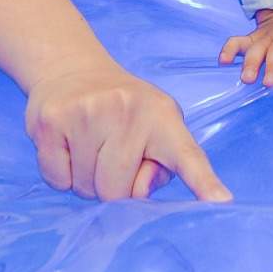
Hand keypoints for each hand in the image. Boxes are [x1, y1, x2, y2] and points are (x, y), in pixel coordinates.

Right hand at [24, 60, 232, 202]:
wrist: (71, 69)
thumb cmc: (123, 112)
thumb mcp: (155, 129)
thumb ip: (161, 166)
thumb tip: (140, 189)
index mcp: (163, 117)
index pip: (186, 155)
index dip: (203, 182)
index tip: (221, 202)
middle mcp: (127, 110)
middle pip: (117, 192)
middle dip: (111, 188)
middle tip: (108, 156)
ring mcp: (86, 112)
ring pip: (85, 188)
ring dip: (84, 180)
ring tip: (87, 146)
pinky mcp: (51, 120)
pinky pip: (57, 179)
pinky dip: (60, 174)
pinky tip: (66, 145)